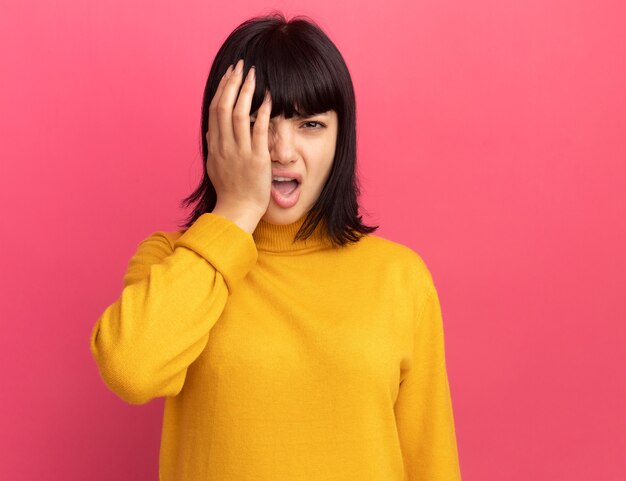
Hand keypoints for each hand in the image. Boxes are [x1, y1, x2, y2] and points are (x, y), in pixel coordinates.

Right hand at [206, 58, 272, 231]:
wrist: (237, 211)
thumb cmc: (229, 191)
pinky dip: (263, 112)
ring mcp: (240, 152)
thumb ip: (213, 147)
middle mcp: (224, 146)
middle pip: (224, 107)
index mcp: (215, 146)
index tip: (229, 75)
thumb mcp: (215, 167)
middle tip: (241, 66)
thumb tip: (211, 130)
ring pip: (239, 114)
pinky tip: (268, 97)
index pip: (215, 110)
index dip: (222, 89)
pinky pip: (258, 131)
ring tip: (253, 74)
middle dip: (232, 83)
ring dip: (246, 91)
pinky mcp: (256, 159)